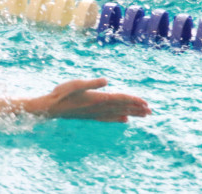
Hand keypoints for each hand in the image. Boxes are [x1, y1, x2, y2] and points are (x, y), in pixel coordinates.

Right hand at [28, 78, 150, 122]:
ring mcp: (95, 113)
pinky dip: (118, 118)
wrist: (50, 108)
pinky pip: (108, 118)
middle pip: (122, 107)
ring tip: (143, 115)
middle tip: (151, 111)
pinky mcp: (91, 116)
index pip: (120, 99)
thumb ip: (92, 83)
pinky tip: (125, 119)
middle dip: (137, 109)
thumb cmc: (61, 93)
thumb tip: (107, 80)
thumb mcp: (76, 84)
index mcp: (98, 98)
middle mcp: (99, 108)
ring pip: (117, 113)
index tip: (146, 103)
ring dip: (131, 113)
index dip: (133, 100)